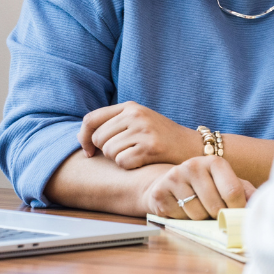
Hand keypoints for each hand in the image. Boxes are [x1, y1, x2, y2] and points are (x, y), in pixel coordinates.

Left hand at [80, 102, 201, 168]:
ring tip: (138, 154)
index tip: (89, 150)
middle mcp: (137, 114)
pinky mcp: (151, 146)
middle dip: (106, 151)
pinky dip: (130, 166)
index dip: (84, 137)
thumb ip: (113, 125)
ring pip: (109, 151)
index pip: (91, 119)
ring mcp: (144, 129)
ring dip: (119, 159)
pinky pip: (122, 162)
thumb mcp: (138, 123)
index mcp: (131, 107)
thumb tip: (81, 138)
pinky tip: (143, 161)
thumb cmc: (161, 138)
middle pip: (99, 138)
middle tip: (125, 152)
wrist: (192, 146)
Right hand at [142, 156, 254, 219]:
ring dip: (202, 219)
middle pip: (215, 206)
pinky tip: (184, 210)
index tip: (238, 216)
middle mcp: (193, 165)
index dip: (238, 209)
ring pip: (197, 215)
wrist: (169, 182)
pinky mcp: (160, 193)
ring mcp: (174, 178)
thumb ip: (245, 191)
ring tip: (201, 210)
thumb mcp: (227, 182)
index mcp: (215, 161)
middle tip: (218, 216)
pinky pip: (179, 218)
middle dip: (220, 217)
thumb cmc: (206, 185)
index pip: (233, 191)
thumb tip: (260, 204)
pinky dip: (185, 220)